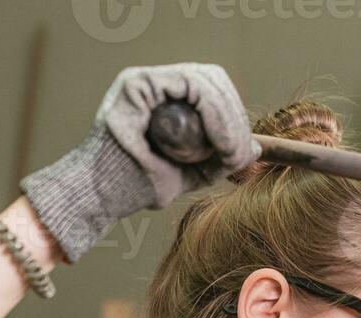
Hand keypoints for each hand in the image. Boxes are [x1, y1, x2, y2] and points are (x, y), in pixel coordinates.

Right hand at [20, 64, 259, 262]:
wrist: (104, 195)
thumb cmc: (139, 186)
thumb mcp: (191, 173)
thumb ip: (220, 159)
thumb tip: (256, 148)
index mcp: (167, 98)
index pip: (213, 89)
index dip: (234, 116)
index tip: (242, 151)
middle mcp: (156, 83)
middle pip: (213, 79)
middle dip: (234, 117)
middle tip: (239, 154)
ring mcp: (145, 79)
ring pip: (205, 80)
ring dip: (228, 119)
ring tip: (230, 153)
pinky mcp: (137, 83)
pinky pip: (191, 85)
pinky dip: (214, 114)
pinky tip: (220, 143)